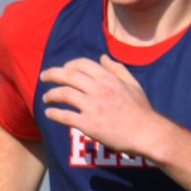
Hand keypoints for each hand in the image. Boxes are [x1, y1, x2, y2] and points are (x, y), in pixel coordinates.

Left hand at [41, 54, 160, 154]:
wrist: (147, 133)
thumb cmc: (141, 110)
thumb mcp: (132, 84)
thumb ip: (117, 69)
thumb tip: (102, 57)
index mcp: (108, 78)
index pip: (81, 64)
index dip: (68, 65)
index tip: (62, 70)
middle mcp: (98, 89)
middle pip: (67, 76)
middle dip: (52, 74)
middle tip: (43, 77)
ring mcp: (93, 106)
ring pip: (64, 94)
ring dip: (51, 94)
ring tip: (45, 98)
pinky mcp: (89, 124)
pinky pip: (65, 116)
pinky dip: (54, 113)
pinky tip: (49, 113)